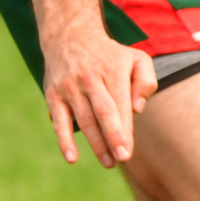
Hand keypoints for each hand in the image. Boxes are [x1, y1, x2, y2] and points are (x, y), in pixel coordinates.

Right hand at [39, 28, 157, 166]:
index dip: (124, 130)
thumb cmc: (111, 55)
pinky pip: (59, 120)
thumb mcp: (137, 58)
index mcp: (114, 71)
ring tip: (107, 162)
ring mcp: (70, 87)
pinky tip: (72, 158)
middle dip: (112, 138)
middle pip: (103, 113)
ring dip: (95, 144)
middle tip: (120, 159)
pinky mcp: (53, 94)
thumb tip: (137, 109)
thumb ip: (146, 81)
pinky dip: (64, 139)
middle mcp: (91, 79)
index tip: (128, 152)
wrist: (71, 37)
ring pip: (84, 119)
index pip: (121, 105)